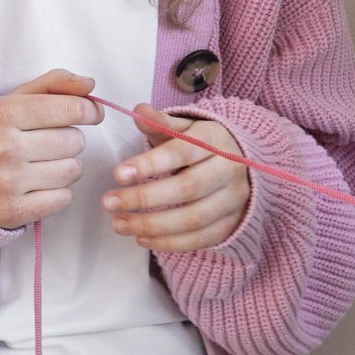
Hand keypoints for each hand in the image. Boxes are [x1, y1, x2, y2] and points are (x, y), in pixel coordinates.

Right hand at [0, 70, 103, 228]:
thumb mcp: (16, 101)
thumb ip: (54, 84)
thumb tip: (89, 83)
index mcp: (1, 114)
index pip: (72, 109)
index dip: (89, 111)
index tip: (90, 113)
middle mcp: (1, 148)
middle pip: (75, 141)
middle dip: (68, 141)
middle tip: (44, 145)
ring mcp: (5, 182)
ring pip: (73, 170)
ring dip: (64, 168)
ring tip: (39, 166)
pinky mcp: (12, 211)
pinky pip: (64, 198)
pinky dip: (57, 194)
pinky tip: (35, 187)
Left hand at [107, 105, 250, 251]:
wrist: (246, 164)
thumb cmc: (205, 144)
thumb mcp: (186, 127)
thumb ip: (161, 122)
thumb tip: (139, 111)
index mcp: (216, 141)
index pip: (182, 152)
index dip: (150, 164)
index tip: (118, 174)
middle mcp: (230, 170)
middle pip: (188, 188)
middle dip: (144, 198)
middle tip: (109, 203)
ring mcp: (234, 200)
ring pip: (194, 218)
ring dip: (152, 225)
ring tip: (119, 224)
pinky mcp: (232, 223)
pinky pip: (201, 239)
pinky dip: (169, 243)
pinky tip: (142, 238)